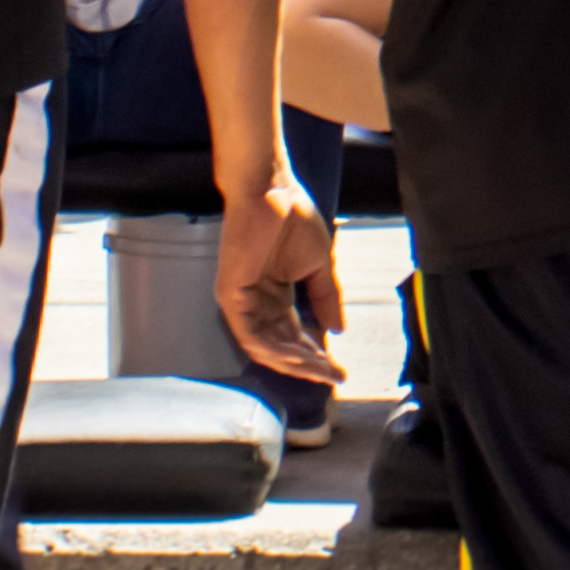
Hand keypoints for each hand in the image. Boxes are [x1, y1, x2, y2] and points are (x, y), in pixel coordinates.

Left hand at [219, 169, 344, 385]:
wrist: (270, 191)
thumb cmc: (292, 218)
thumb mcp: (319, 264)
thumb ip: (326, 297)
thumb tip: (337, 329)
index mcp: (277, 295)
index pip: (295, 334)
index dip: (316, 355)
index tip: (339, 370)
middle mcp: (258, 303)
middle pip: (282, 346)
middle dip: (309, 365)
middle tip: (333, 378)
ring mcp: (242, 302)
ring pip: (265, 347)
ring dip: (294, 362)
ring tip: (320, 370)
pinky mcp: (230, 296)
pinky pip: (249, 334)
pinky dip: (273, 349)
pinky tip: (297, 357)